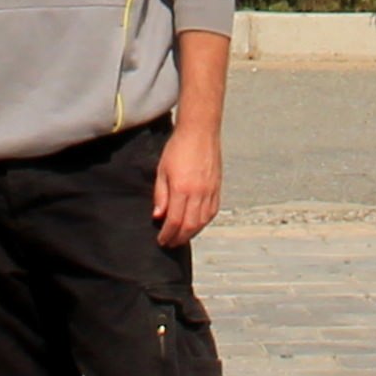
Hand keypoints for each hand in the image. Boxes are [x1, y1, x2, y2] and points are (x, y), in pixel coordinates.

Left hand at [150, 123, 222, 246]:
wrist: (199, 132)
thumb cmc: (178, 148)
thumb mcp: (162, 170)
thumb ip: (160, 195)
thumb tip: (158, 216)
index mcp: (181, 189)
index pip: (174, 221)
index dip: (167, 234)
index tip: (161, 240)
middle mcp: (198, 193)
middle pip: (189, 226)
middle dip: (178, 238)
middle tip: (170, 243)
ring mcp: (210, 191)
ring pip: (202, 222)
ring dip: (191, 233)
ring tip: (181, 237)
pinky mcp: (217, 188)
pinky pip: (211, 212)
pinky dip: (203, 223)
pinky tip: (196, 225)